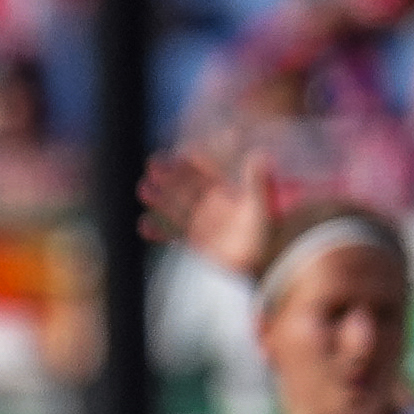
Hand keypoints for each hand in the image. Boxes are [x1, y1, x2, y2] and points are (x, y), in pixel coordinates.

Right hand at [136, 145, 283, 275]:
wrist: (268, 263)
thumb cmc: (270, 232)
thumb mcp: (262, 204)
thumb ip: (257, 181)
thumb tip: (258, 154)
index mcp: (232, 191)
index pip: (210, 170)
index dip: (196, 161)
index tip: (181, 151)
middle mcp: (216, 205)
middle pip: (189, 186)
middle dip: (171, 175)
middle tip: (154, 163)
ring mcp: (206, 223)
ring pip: (177, 206)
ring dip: (160, 198)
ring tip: (143, 188)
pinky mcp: (198, 241)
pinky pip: (174, 233)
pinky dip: (159, 230)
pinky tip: (144, 224)